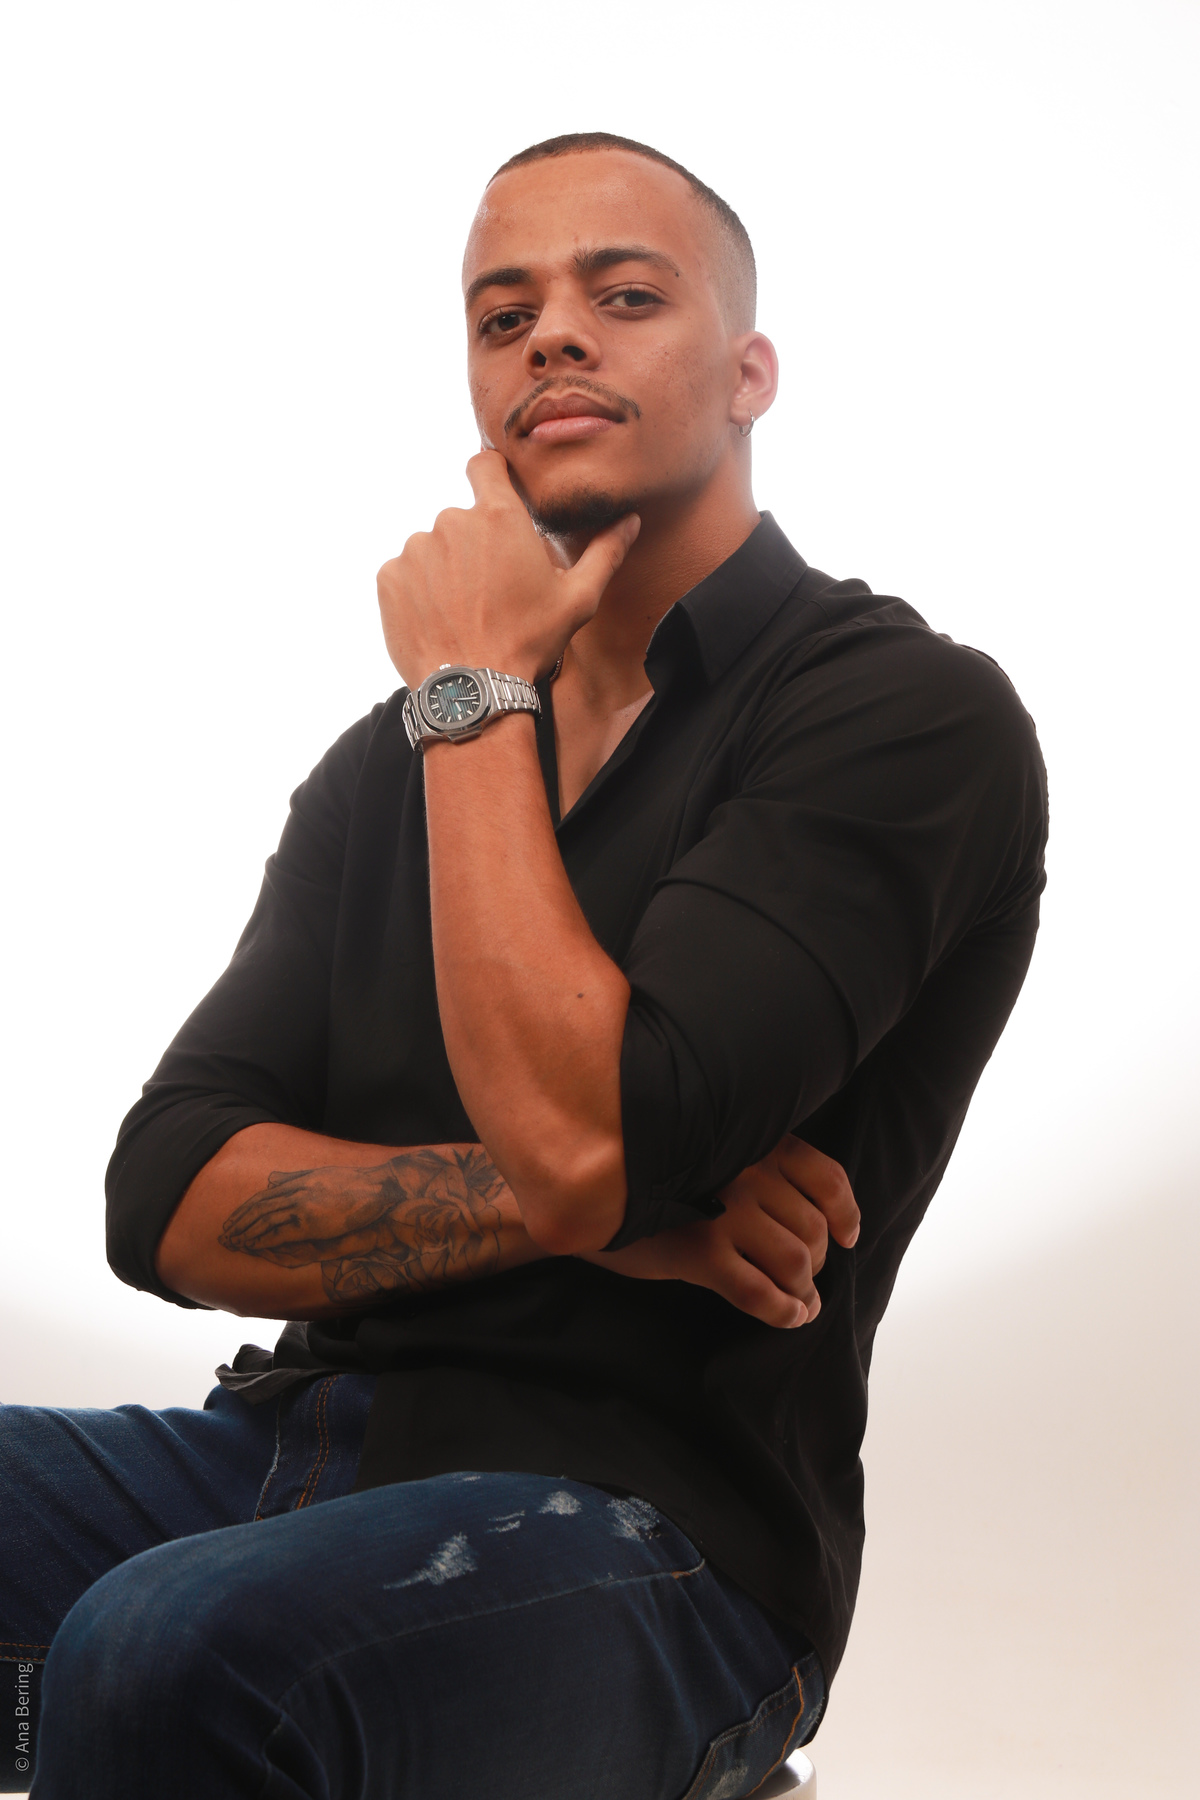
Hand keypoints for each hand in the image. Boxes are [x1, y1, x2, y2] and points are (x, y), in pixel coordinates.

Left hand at [376, 451, 639, 689]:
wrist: (473, 689)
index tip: (494, 497)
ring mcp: (416, 549)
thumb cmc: (529, 643)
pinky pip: (405, 573)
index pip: (484, 464)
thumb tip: (630, 521)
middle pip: (461, 518)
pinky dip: (418, 591)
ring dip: (445, 569)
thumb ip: (604, 552)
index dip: (490, 476)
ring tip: (463, 611)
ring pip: (432, 547)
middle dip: (474, 545)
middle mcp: (452, 521)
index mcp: (500, 517)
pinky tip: (439, 619)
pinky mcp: (390, 577)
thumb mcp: (577, 600)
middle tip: (490, 589)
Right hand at [577, 1134, 858, 1329]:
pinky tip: (788, 1318)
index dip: (845, 1213)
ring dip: (805, 1292)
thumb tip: (814, 1219)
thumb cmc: (654, 1176)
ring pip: (794, 1262)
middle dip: (818, 1262)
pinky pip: (760, 1292)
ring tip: (802, 1303)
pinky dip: (784, 1313)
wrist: (590, 1191)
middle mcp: (746, 1171)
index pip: (826, 1177)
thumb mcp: (711, 1154)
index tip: (847, 1236)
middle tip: (807, 1278)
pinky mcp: (698, 1251)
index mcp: (755, 1142)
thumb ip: (756, 1169)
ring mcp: (723, 1211)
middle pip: (812, 1229)